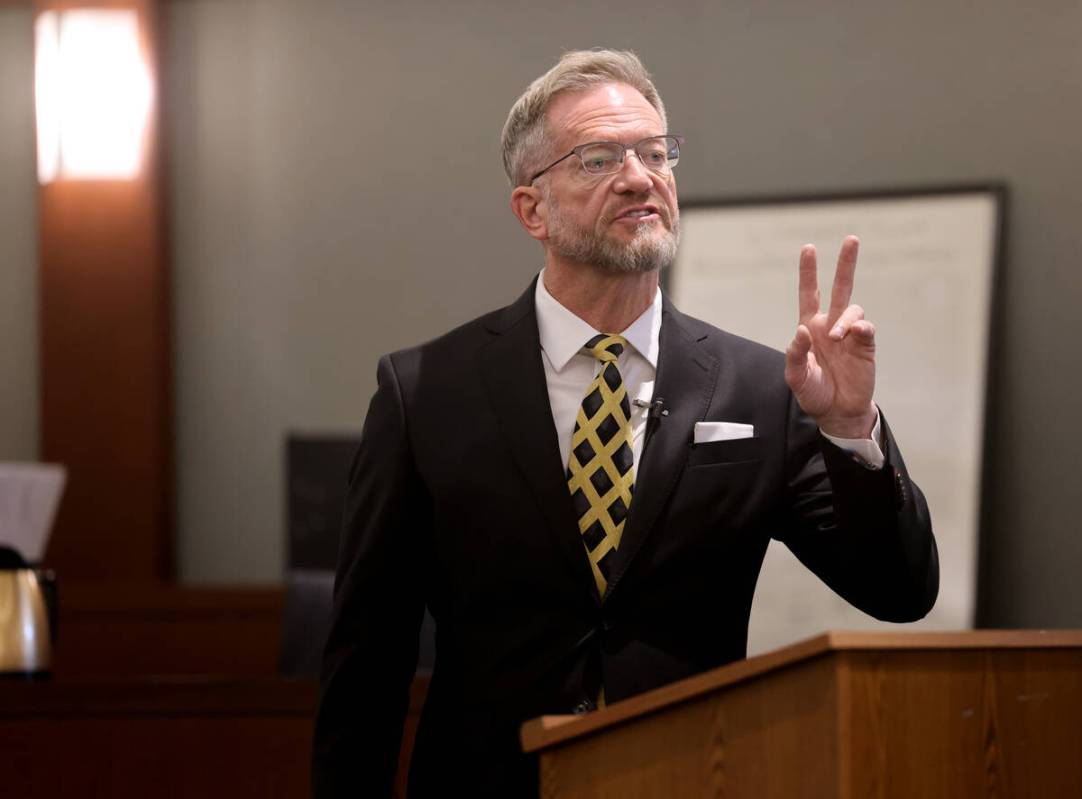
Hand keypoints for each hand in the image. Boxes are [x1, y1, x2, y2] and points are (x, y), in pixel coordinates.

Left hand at [784, 235, 877, 438]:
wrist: (837, 412)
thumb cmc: (814, 393)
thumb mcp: (795, 377)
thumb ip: (794, 355)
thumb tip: (802, 331)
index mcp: (810, 328)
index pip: (809, 294)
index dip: (809, 272)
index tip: (809, 248)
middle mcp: (830, 326)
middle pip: (840, 288)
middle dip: (845, 264)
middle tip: (851, 239)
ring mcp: (849, 335)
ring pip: (852, 309)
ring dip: (844, 319)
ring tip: (837, 336)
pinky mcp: (865, 346)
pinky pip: (866, 328)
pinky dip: (860, 327)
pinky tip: (854, 334)